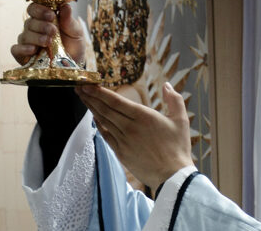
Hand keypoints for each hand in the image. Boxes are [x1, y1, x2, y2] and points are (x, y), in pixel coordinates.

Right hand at [10, 2, 85, 64]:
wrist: (74, 63)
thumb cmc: (73, 44)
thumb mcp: (75, 31)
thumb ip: (69, 20)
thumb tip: (66, 5)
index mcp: (44, 19)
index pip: (34, 8)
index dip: (40, 10)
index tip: (51, 15)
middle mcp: (33, 28)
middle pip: (29, 22)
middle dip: (41, 25)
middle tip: (53, 31)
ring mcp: (28, 42)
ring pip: (24, 35)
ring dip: (36, 37)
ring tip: (48, 42)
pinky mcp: (23, 55)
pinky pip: (16, 49)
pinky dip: (23, 49)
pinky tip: (33, 50)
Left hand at [76, 83, 192, 189]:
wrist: (172, 176)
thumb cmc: (178, 148)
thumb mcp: (181, 120)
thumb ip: (174, 100)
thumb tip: (167, 85)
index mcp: (144, 117)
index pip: (116, 101)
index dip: (100, 92)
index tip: (88, 84)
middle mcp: (130, 127)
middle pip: (106, 109)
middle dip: (90, 96)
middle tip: (79, 86)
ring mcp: (123, 141)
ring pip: (104, 121)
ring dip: (92, 108)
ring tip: (82, 97)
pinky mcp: (121, 153)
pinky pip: (106, 136)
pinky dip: (99, 125)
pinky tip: (94, 117)